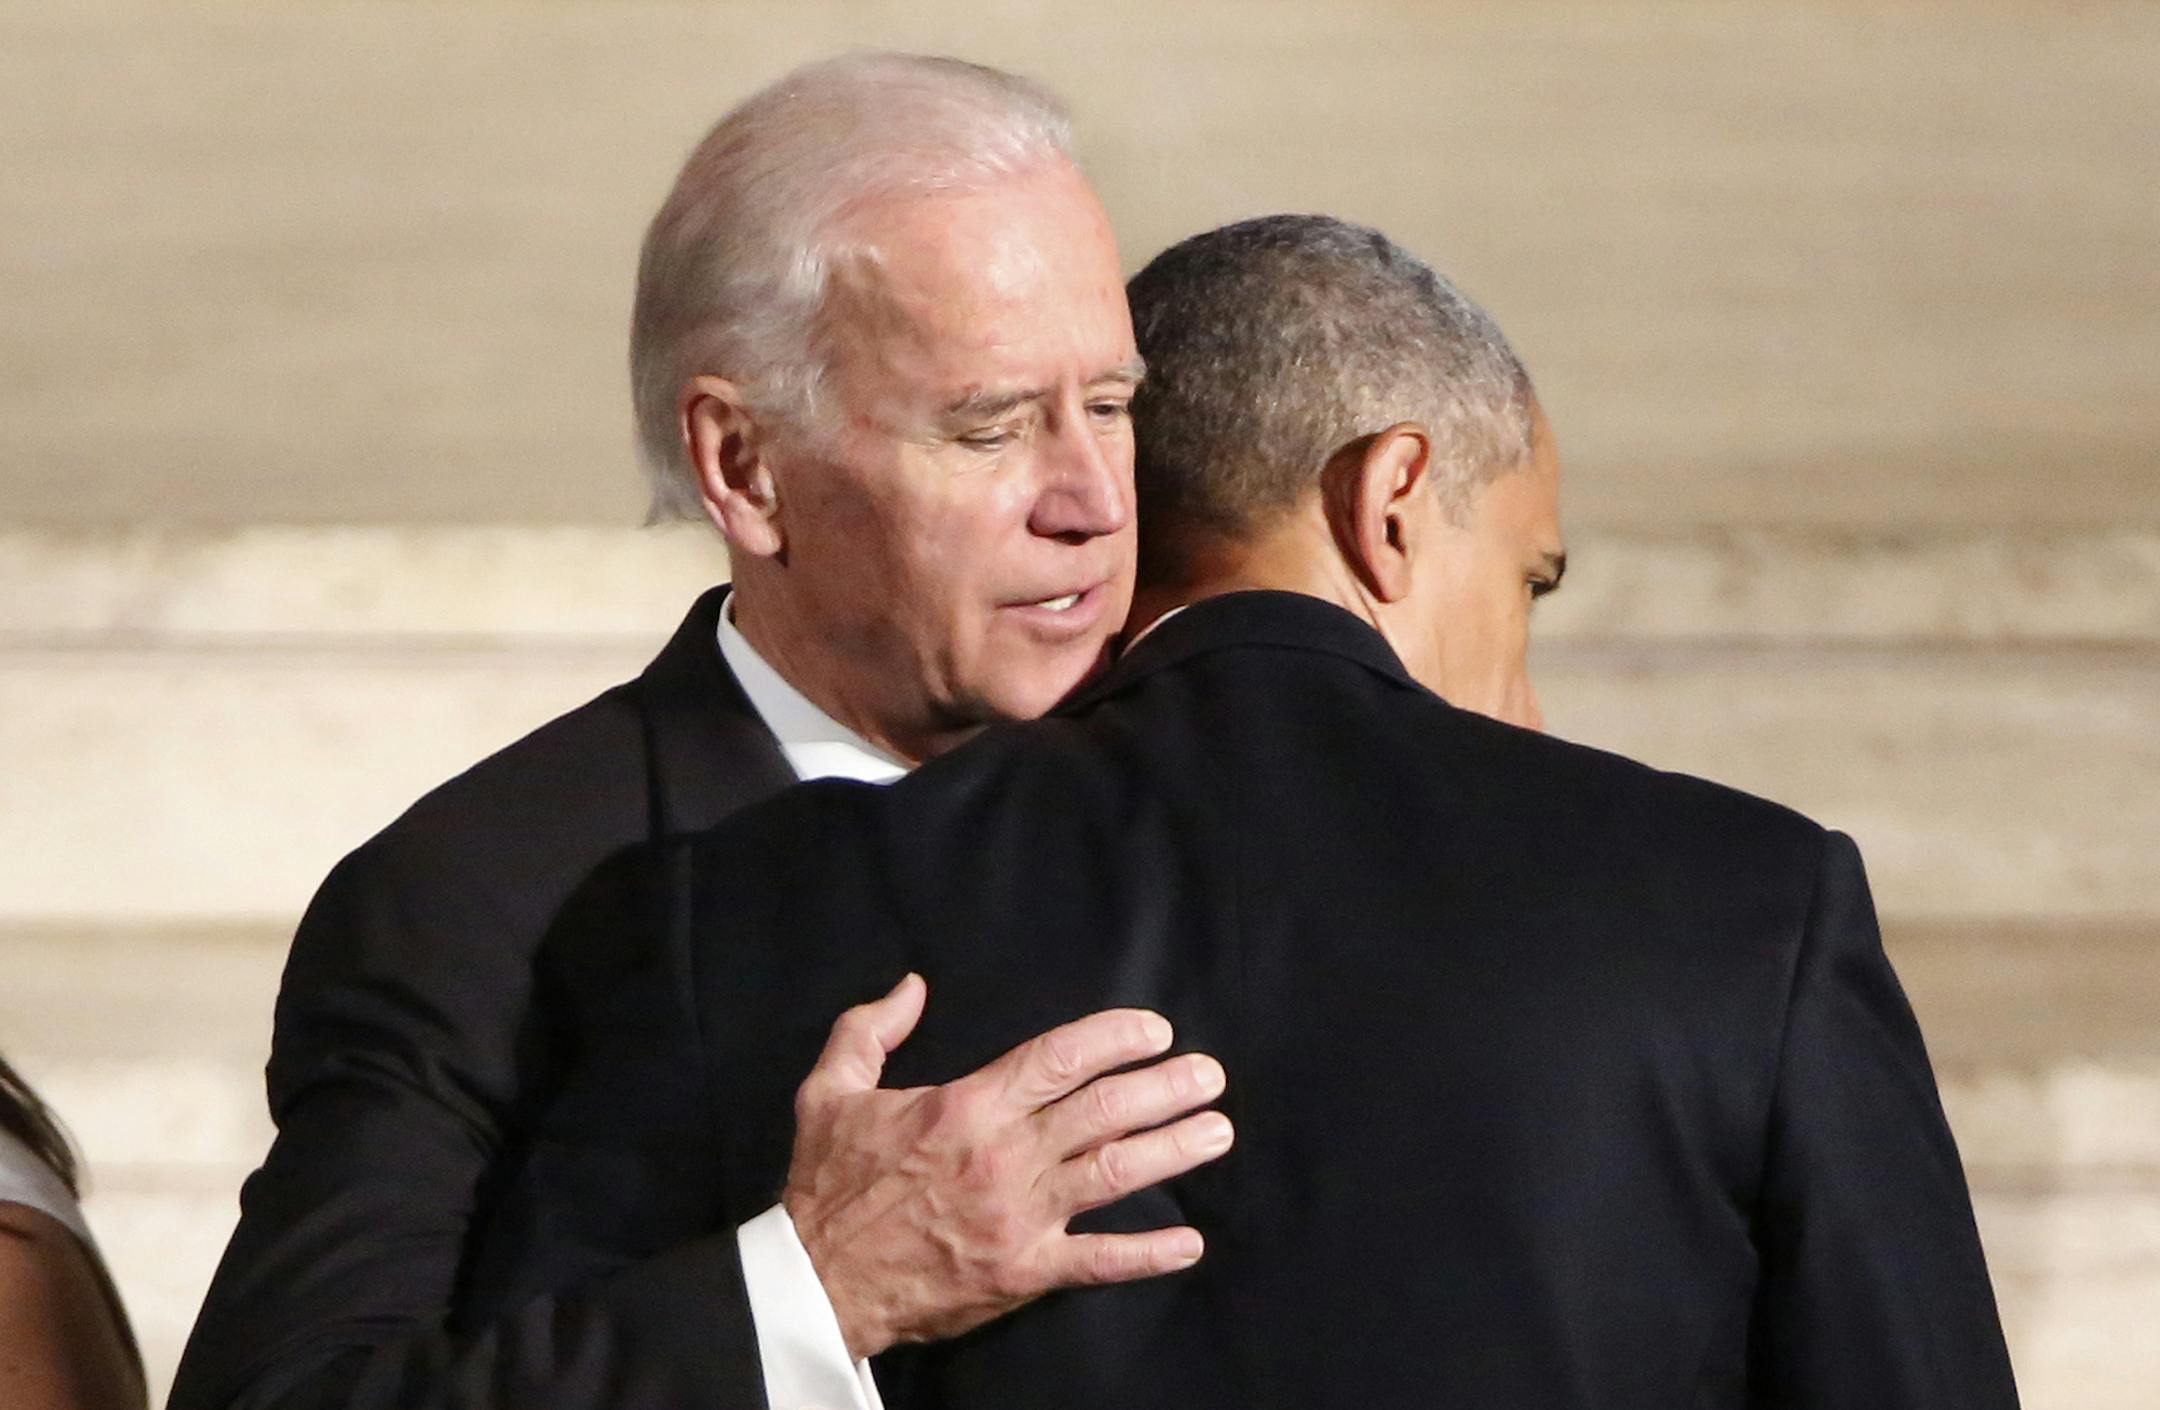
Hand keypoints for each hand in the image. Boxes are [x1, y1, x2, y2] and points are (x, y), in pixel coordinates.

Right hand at [781, 973, 1232, 1359]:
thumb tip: (913, 985)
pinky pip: (1097, 1261)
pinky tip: (1190, 1243)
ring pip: (1113, 1174)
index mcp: (967, 1106)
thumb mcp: (829, 1089)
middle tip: (1209, 1075)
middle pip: (1103, 1110)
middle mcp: (1004, 1156)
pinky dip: (1147, 1253)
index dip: (1115, 1039)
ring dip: (1173, 1151)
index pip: (1060, 1058)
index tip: (1155, 1031)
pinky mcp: (1023, 1272)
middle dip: (1165, 1088)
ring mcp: (1020, 1216)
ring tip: (1217, 1131)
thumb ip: (870, 1028)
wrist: (816, 1280)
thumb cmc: (827, 1183)